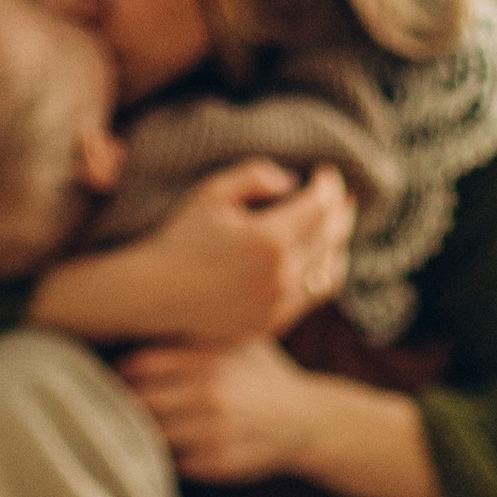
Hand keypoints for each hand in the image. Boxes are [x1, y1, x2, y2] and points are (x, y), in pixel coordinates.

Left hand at [116, 336, 318, 481]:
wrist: (306, 419)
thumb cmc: (261, 374)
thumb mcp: (235, 339)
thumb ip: (194, 333)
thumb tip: (139, 316)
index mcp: (208, 360)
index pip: (140, 366)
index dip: (123, 373)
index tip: (120, 376)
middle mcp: (210, 396)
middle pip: (140, 402)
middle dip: (130, 403)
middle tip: (126, 402)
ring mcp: (214, 433)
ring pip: (153, 435)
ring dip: (146, 430)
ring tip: (150, 423)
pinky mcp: (218, 463)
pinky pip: (174, 460)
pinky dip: (171, 453)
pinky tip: (181, 443)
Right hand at [143, 159, 351, 338]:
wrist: (156, 295)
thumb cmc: (181, 238)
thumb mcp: (212, 193)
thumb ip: (254, 176)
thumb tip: (291, 181)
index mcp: (269, 240)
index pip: (320, 205)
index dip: (329, 185)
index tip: (325, 174)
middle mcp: (282, 276)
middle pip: (332, 236)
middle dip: (339, 211)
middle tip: (340, 196)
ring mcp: (280, 305)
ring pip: (330, 269)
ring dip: (337, 243)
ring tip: (336, 226)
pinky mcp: (274, 323)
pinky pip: (313, 295)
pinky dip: (322, 272)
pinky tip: (319, 258)